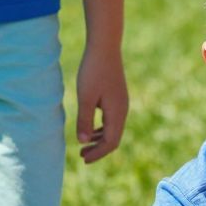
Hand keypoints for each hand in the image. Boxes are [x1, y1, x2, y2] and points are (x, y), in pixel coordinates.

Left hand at [76, 45, 128, 162]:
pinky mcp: (118, 97)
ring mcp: (122, 103)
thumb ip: (84, 120)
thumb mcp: (85, 97)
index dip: (97, 153)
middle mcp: (123, 110)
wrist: (105, 46)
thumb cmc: (93, 71)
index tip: (83, 159)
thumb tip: (83, 142)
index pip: (110, 142)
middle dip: (99, 150)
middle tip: (82, 156)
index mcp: (117, 112)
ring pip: (114, 130)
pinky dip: (102, 129)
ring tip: (85, 145)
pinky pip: (113, 120)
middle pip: (114, 139)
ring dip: (100, 140)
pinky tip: (91, 128)